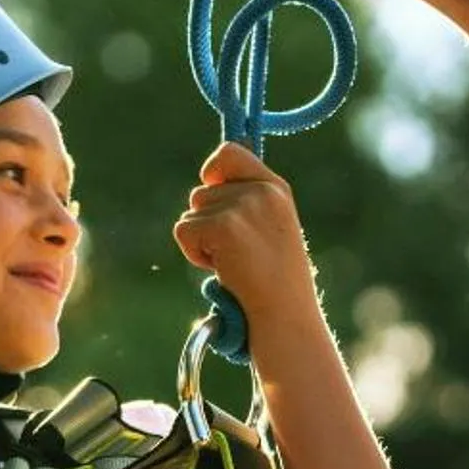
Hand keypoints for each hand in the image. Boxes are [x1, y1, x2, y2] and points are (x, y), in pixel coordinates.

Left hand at [173, 142, 320, 322]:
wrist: (284, 316)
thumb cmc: (276, 285)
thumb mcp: (271, 230)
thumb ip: (246, 202)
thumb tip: (207, 182)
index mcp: (277, 188)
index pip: (229, 152)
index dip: (213, 172)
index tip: (215, 195)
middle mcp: (262, 191)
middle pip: (202, 190)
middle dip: (208, 223)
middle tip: (237, 253)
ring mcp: (244, 206)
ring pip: (192, 211)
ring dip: (202, 240)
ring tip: (233, 263)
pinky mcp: (223, 226)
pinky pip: (184, 229)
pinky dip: (194, 253)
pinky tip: (223, 269)